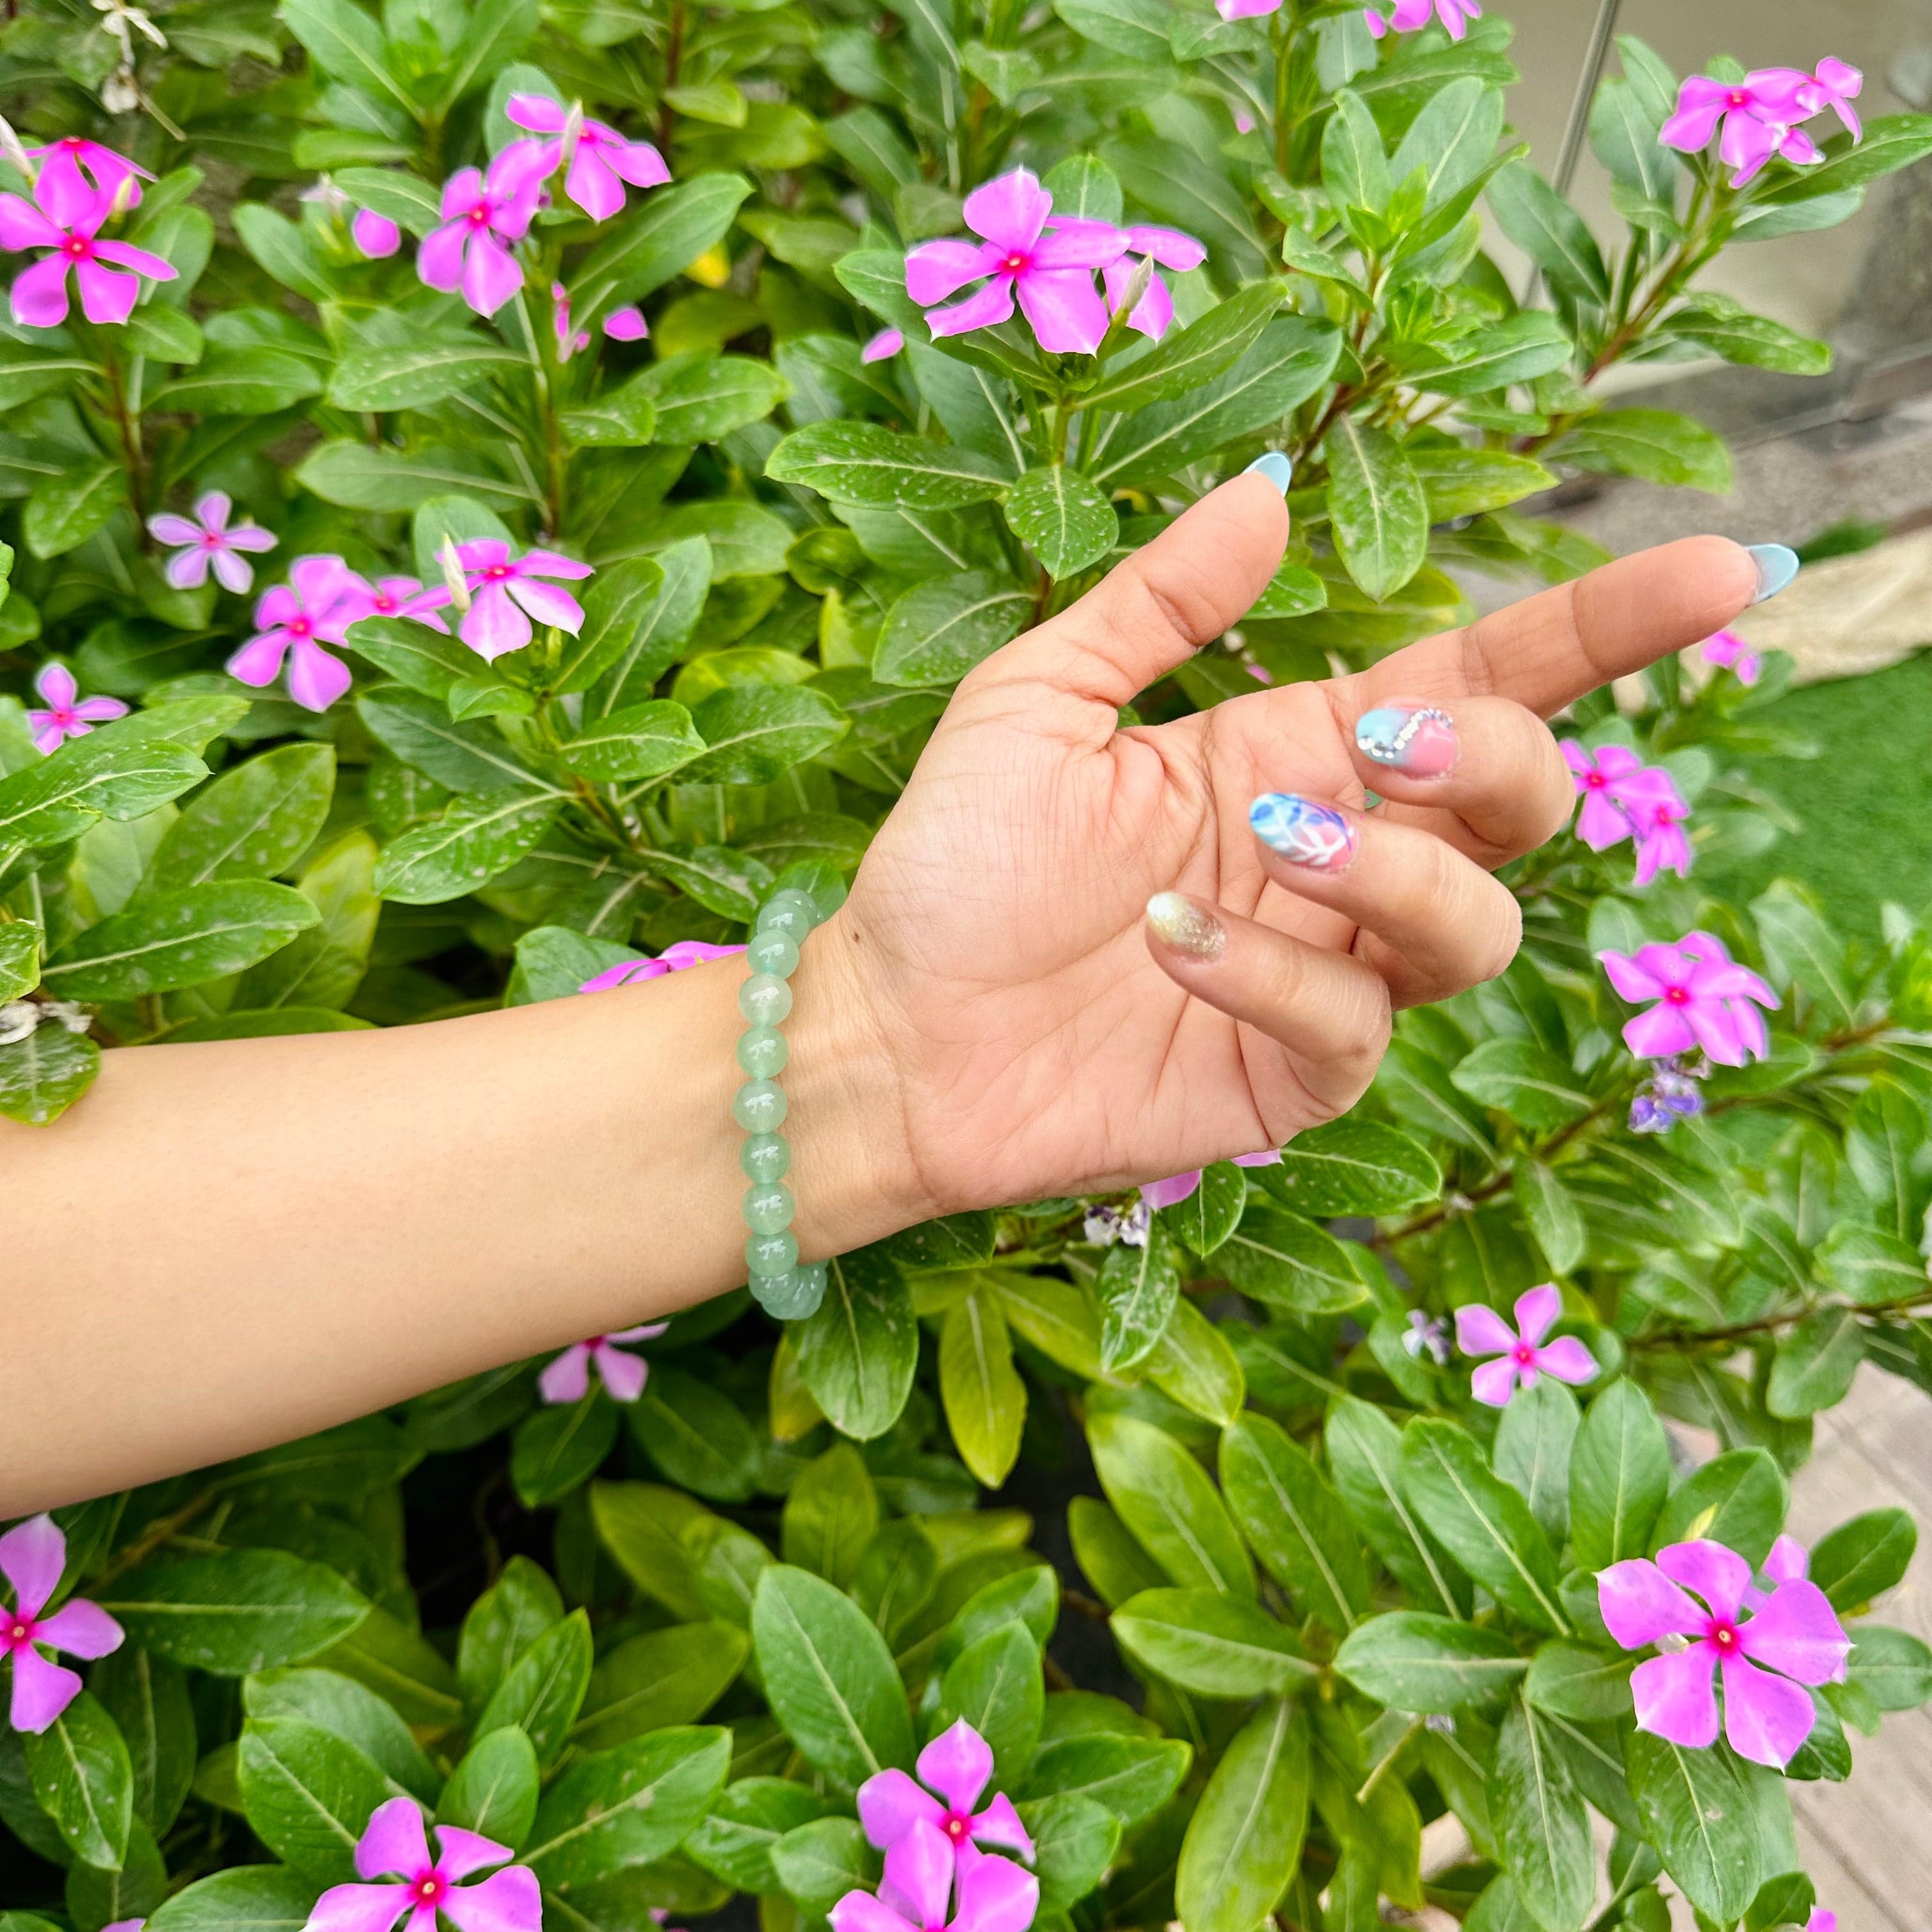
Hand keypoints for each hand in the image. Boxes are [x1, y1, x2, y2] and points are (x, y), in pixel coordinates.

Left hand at [812, 472, 1761, 1227]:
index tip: (1723, 568)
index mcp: (1299, 752)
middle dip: (1490, 762)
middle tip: (1380, 742)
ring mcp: (1325, 976)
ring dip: (1388, 871)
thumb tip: (1273, 479)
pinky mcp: (1290, 1079)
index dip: (1607, 628)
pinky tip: (1171, 940)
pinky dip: (1274, 971)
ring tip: (1266, 841)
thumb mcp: (1040, 699)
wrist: (887, 1029)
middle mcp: (1339, 862)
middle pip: (1521, 805)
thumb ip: (1160, 600)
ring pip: (1472, 927)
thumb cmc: (955, 865)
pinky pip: (1353, 1025)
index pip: (1487, 684)